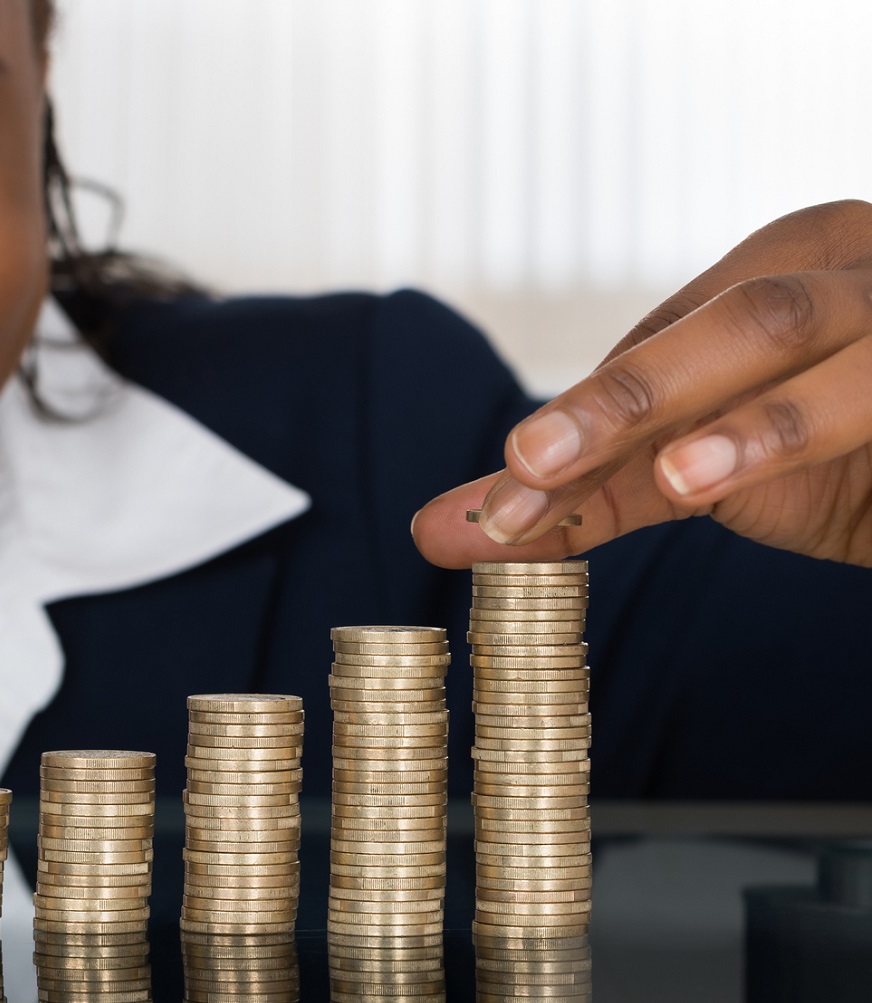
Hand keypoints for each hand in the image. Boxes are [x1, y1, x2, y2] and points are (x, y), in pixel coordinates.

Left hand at [415, 199, 871, 568]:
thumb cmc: (828, 446)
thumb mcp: (702, 461)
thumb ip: (586, 490)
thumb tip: (436, 529)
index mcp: (791, 258)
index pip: (665, 335)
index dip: (581, 417)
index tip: (502, 502)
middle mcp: (861, 275)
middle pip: (752, 322)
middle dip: (636, 393)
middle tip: (537, 462)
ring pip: (852, 368)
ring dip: (766, 428)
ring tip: (686, 479)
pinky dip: (843, 458)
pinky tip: (847, 503)